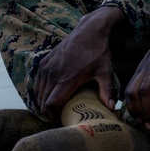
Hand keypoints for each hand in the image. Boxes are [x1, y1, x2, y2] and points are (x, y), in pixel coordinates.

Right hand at [32, 5, 126, 119]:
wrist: (89, 30)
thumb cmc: (98, 51)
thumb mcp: (105, 71)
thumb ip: (107, 90)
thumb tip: (111, 108)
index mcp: (68, 78)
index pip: (52, 104)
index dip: (54, 115)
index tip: (61, 120)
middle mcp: (54, 73)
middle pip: (43, 101)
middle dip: (49, 112)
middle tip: (59, 117)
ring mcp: (47, 67)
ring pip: (39, 92)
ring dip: (44, 102)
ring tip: (55, 108)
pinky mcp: (45, 62)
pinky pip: (38, 82)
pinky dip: (41, 91)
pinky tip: (50, 95)